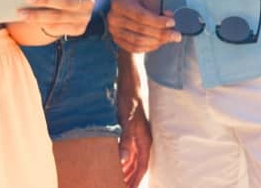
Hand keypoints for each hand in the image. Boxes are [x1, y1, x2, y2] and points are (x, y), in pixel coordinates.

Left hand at [18, 0, 92, 37]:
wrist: (73, 10)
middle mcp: (88, 1)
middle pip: (67, 2)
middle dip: (46, 0)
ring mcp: (84, 17)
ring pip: (59, 17)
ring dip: (38, 15)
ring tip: (21, 13)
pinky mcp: (78, 29)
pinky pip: (57, 27)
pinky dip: (41, 23)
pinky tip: (29, 20)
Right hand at [107, 0, 180, 52]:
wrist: (126, 0)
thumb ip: (159, 9)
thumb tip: (170, 22)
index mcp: (120, 4)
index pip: (141, 16)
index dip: (158, 22)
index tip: (172, 23)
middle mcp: (113, 18)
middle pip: (140, 30)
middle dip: (161, 34)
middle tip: (177, 35)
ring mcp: (113, 31)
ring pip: (138, 42)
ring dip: (157, 42)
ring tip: (169, 39)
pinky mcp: (117, 40)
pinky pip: (134, 48)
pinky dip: (149, 47)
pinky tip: (159, 43)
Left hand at [116, 66, 150, 187]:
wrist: (129, 83)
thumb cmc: (129, 101)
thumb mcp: (126, 121)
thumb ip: (126, 141)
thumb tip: (124, 160)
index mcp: (144, 141)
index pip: (141, 166)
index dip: (135, 179)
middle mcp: (142, 140)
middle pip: (138, 165)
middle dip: (131, 178)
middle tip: (120, 187)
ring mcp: (137, 135)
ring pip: (133, 159)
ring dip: (126, 170)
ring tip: (117, 180)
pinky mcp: (130, 130)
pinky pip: (128, 150)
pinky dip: (123, 159)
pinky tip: (116, 162)